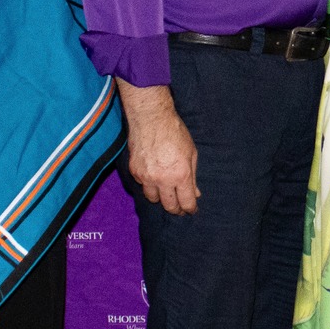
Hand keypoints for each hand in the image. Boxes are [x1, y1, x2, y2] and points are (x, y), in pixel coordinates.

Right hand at [126, 97, 198, 214]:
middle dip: (176, 209)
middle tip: (180, 207)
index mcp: (181, 175)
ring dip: (161, 198)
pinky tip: (154, 177)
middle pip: (169, 206)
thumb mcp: (191, 153)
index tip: (191, 210)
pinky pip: (142, 185)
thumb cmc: (175, 132)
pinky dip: (149, 185)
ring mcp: (146, 177)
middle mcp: (162, 179)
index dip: (190, 209)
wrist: (151, 118)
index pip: (186, 202)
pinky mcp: (134, 171)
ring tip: (166, 192)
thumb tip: (195, 193)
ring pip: (153, 199)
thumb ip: (193, 176)